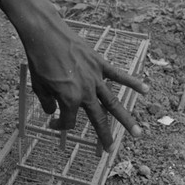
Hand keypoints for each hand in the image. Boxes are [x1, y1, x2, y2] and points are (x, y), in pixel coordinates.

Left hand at [25, 19, 148, 151]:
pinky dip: (132, 83)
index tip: (52, 122)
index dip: (60, 124)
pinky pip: (119, 76)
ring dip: (126, 119)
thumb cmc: (39, 61)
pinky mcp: (99, 64)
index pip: (69, 120)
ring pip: (113, 103)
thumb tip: (53, 111)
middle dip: (105, 136)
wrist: (46, 35)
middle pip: (98, 119)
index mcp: (69, 100)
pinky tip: (145, 91)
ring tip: (137, 133)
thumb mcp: (38, 86)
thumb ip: (47, 102)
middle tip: (111, 149)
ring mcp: (95, 78)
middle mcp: (85, 92)